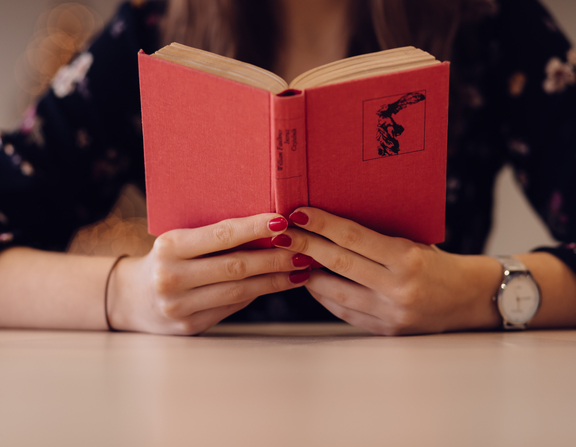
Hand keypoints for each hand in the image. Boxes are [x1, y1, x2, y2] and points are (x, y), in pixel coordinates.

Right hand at [108, 214, 312, 334]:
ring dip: (274, 280)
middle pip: (236, 267)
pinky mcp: (190, 326)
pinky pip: (232, 307)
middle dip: (275, 258)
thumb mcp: (179, 241)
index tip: (283, 220)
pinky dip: (257, 293)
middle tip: (304, 251)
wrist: (130, 298)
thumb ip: (214, 238)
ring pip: (239, 291)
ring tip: (299, 270)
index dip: (254, 228)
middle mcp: (172, 278)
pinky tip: (277, 284)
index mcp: (169, 247)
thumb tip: (268, 230)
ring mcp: (179, 306)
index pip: (221, 235)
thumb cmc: (165, 260)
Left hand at [273, 208, 502, 334]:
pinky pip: (344, 312)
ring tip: (290, 257)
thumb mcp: (414, 242)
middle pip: (338, 263)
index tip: (298, 213)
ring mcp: (390, 313)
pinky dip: (325, 296)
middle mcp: (397, 288)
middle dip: (305, 245)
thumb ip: (377, 238)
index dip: (322, 224)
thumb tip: (333, 224)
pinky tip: (312, 282)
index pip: (353, 237)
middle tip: (282, 233)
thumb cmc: (439, 263)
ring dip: (308, 274)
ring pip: (335, 292)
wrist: (469, 299)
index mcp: (407, 259)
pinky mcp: (385, 330)